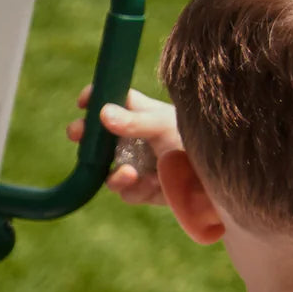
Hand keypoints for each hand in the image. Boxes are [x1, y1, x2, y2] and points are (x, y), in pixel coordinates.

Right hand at [66, 86, 181, 205]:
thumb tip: (102, 114)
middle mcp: (134, 139)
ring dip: (113, 174)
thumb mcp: (163, 124)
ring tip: (127, 173)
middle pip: (100, 139)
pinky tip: (146, 184)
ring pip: (109, 171)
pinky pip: (126, 192)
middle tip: (76, 134)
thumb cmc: (193, 139)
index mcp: (139, 114)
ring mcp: (137, 166)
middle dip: (87, 139)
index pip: (112, 101)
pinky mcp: (144, 190)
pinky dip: (133, 189)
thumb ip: (134, 121)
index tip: (83, 102)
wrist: (216, 179)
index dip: (96, 99)